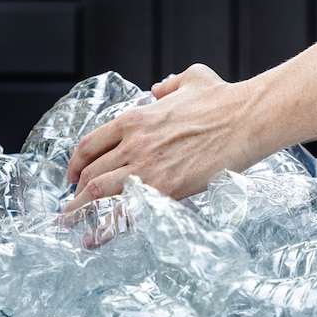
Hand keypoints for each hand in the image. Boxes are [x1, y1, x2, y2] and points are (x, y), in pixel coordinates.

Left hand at [63, 63, 257, 213]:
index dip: (75, 163)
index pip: (90, 145)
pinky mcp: (164, 189)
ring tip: (70, 223)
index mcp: (134, 119)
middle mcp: (133, 144)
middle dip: (75, 193)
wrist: (245, 119)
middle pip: (90, 173)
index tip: (72, 174)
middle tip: (70, 205)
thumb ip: (168, 85)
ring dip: (79, 210)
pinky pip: (125, 212)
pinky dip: (104, 228)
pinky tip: (93, 239)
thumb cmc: (222, 99)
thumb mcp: (191, 78)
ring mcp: (147, 168)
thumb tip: (158, 89)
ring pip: (98, 192)